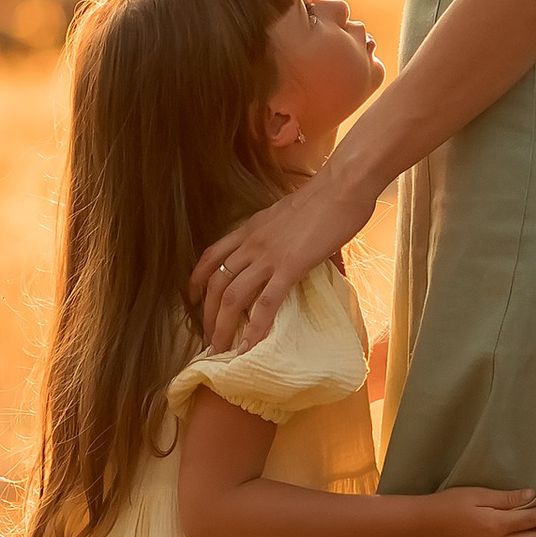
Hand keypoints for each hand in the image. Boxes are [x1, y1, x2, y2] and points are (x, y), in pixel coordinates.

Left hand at [192, 174, 366, 355]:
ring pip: (233, 297)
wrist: (342, 186)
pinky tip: (250, 346)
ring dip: (222, 327)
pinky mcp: (290, 267)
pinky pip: (266, 303)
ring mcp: (268, 256)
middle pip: (216, 282)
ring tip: (221, 350)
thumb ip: (280, 235)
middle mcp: (251, 243)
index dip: (197, 280)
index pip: (211, 256)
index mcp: (250, 229)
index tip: (193, 300)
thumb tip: (292, 252)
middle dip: (207, 314)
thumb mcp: (288, 215)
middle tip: (208, 338)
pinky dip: (255, 329)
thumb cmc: (324, 197)